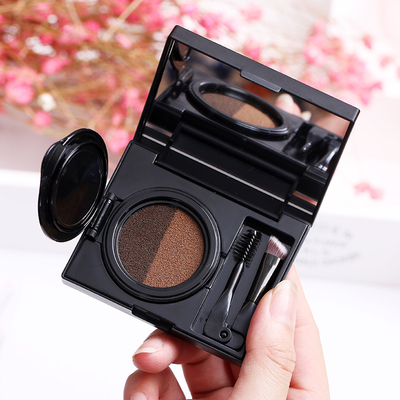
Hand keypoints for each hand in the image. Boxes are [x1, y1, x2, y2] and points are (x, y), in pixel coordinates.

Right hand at [124, 266, 329, 398]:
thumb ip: (272, 359)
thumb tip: (280, 297)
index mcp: (295, 392)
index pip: (292, 323)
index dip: (279, 285)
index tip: (264, 255)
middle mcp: (258, 390)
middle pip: (228, 332)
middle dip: (195, 323)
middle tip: (172, 322)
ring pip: (191, 351)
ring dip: (164, 350)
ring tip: (147, 360)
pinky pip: (166, 379)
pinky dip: (149, 379)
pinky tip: (144, 388)